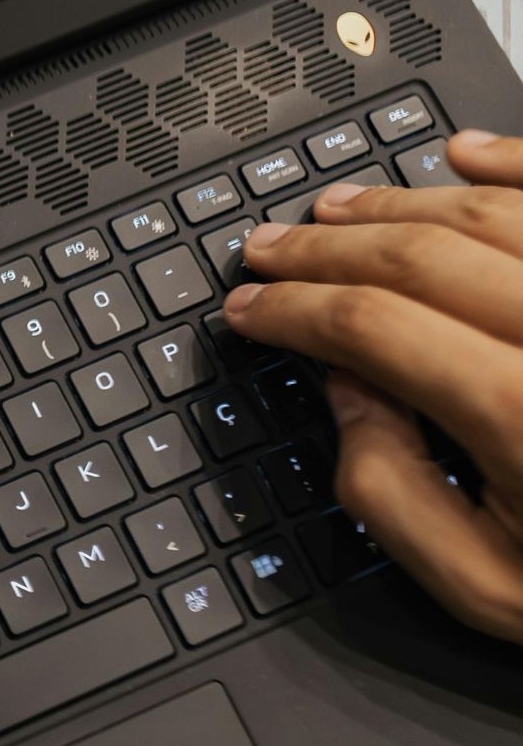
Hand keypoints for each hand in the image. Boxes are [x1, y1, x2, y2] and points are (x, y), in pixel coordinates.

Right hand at [225, 129, 522, 638]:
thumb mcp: (489, 588)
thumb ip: (392, 496)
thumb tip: (343, 396)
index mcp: (522, 416)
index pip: (370, 327)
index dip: (292, 312)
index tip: (249, 313)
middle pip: (419, 256)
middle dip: (324, 248)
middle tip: (268, 250)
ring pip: (490, 214)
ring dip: (400, 202)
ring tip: (339, 208)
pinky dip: (512, 164)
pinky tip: (463, 156)